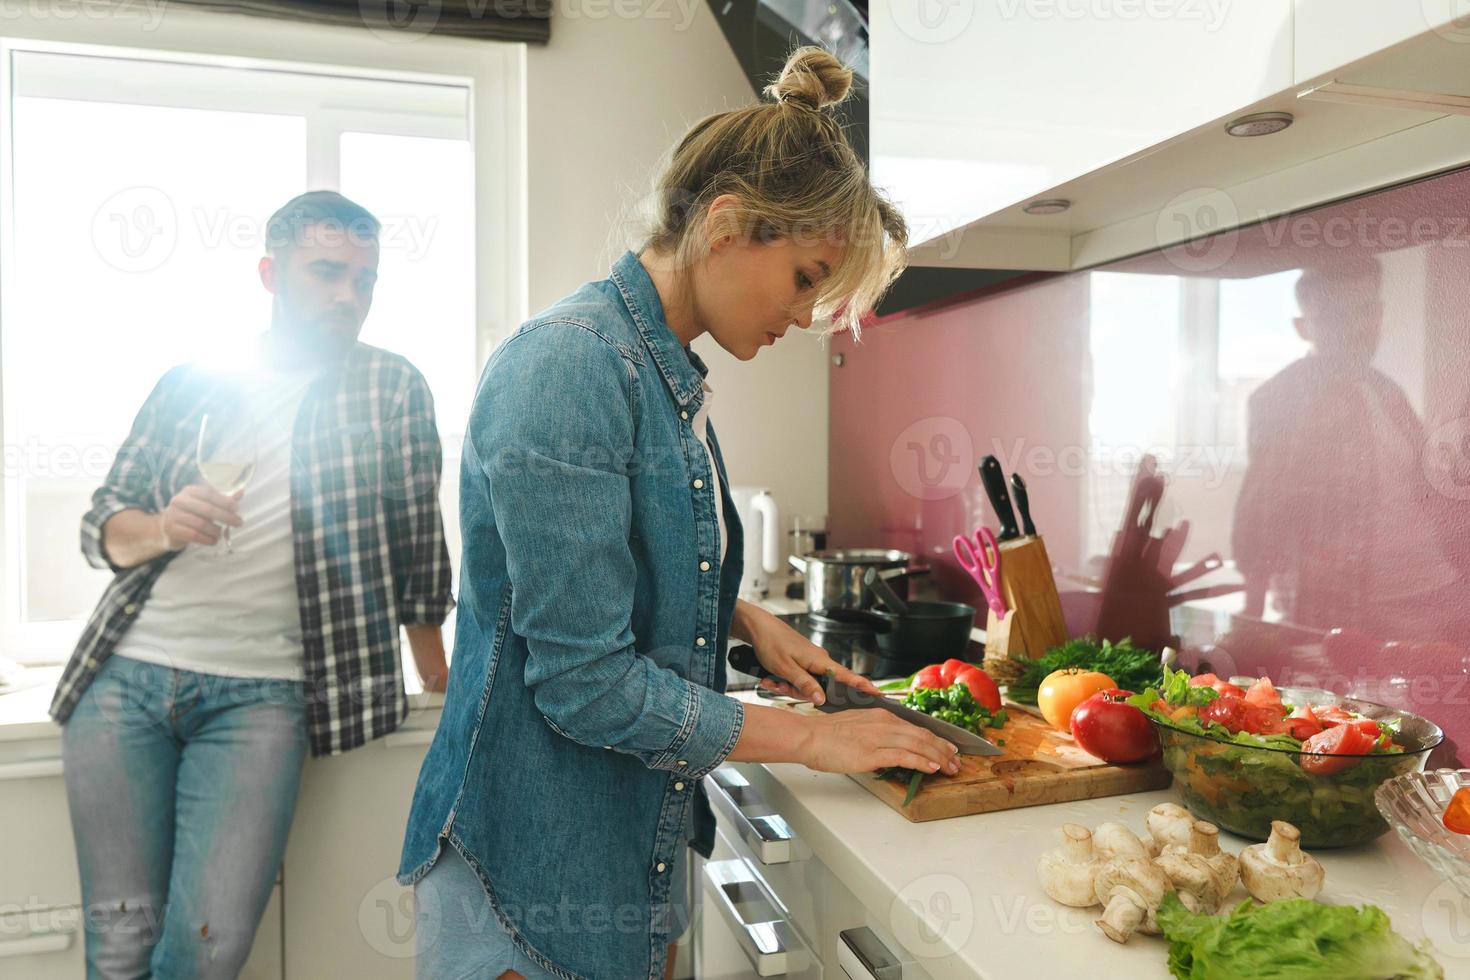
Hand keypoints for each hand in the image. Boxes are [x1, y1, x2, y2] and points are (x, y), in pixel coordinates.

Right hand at [160, 484, 242, 549]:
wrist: (167, 527)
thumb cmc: (191, 513)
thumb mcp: (205, 504)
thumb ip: (222, 499)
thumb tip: (240, 493)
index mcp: (190, 491)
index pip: (210, 494)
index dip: (225, 501)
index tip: (236, 508)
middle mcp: (180, 501)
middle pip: (208, 509)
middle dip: (226, 517)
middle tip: (238, 523)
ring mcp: (174, 515)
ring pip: (201, 524)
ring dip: (216, 530)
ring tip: (221, 534)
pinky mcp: (172, 529)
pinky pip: (194, 535)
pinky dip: (207, 539)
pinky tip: (213, 541)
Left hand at [746, 617, 882, 705]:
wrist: (757, 627)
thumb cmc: (771, 642)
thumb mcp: (786, 668)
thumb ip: (805, 684)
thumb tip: (821, 699)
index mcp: (819, 660)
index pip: (846, 675)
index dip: (861, 685)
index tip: (876, 692)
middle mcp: (817, 661)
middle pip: (818, 688)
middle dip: (797, 691)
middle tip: (779, 685)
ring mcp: (808, 662)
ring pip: (804, 685)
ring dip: (786, 686)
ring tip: (771, 678)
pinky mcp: (800, 662)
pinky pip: (796, 679)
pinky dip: (783, 680)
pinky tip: (770, 676)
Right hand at [799, 710, 961, 775]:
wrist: (808, 736)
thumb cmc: (828, 734)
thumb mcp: (858, 726)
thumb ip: (877, 733)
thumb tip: (892, 746)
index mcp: (882, 716)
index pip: (917, 727)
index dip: (937, 739)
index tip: (949, 749)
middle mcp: (884, 723)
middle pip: (923, 735)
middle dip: (943, 749)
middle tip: (957, 761)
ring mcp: (878, 737)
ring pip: (918, 744)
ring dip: (938, 757)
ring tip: (950, 767)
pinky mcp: (871, 753)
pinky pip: (902, 756)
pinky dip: (919, 761)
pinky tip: (930, 768)